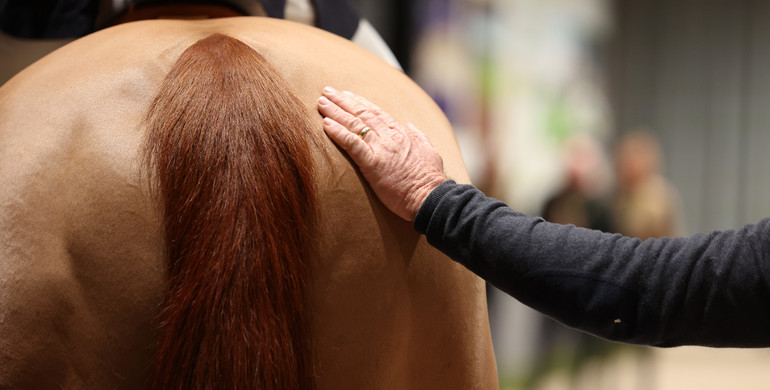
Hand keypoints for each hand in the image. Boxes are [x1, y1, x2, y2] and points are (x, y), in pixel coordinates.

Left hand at [317, 87, 446, 220]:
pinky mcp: (373, 164)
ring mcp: (380, 148)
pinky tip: (326, 124)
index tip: (346, 94)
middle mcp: (389, 136)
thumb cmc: (430, 179)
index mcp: (401, 133)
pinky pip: (352, 144)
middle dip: (342, 101)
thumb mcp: (429, 151)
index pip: (376, 112)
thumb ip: (418, 136)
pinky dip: (338, 133)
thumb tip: (410, 125)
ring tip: (321, 102)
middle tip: (327, 91)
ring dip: (335, 111)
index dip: (359, 101)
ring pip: (354, 124)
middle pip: (361, 113)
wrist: (431, 196)